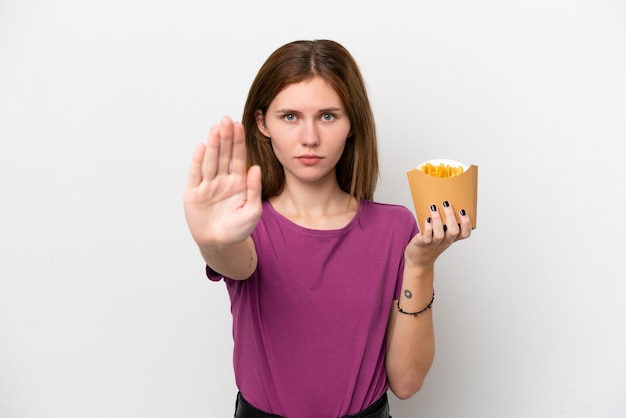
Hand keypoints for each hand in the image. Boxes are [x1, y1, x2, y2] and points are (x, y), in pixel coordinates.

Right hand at [183, 117, 261, 246]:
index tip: (240, 126)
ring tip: (215, 128)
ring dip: (213, 145)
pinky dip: (198, 161)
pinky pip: (196, 174)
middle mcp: (222, 180)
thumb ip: (254, 189)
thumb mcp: (252, 211)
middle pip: (224, 155)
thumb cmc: (238, 229)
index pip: (238, 158)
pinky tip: (201, 147)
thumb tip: (255, 168)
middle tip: (226, 120)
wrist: (220, 244)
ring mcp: (208, 185)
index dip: (238, 142)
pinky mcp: (194, 193)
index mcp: (238, 182)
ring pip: (210, 161)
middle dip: (226, 138)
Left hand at [404, 201, 471, 268]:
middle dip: (451, 216)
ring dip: (437, 219)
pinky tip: (427, 218)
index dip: (466, 223)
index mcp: (452, 239)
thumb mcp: (441, 234)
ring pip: (440, 234)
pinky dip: (428, 227)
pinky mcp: (423, 244)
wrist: (418, 259)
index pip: (465, 233)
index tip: (462, 210)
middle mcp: (445, 242)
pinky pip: (427, 237)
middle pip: (453, 231)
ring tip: (433, 207)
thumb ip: (444, 223)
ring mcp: (434, 244)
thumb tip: (443, 202)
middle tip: (446, 203)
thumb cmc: (430, 243)